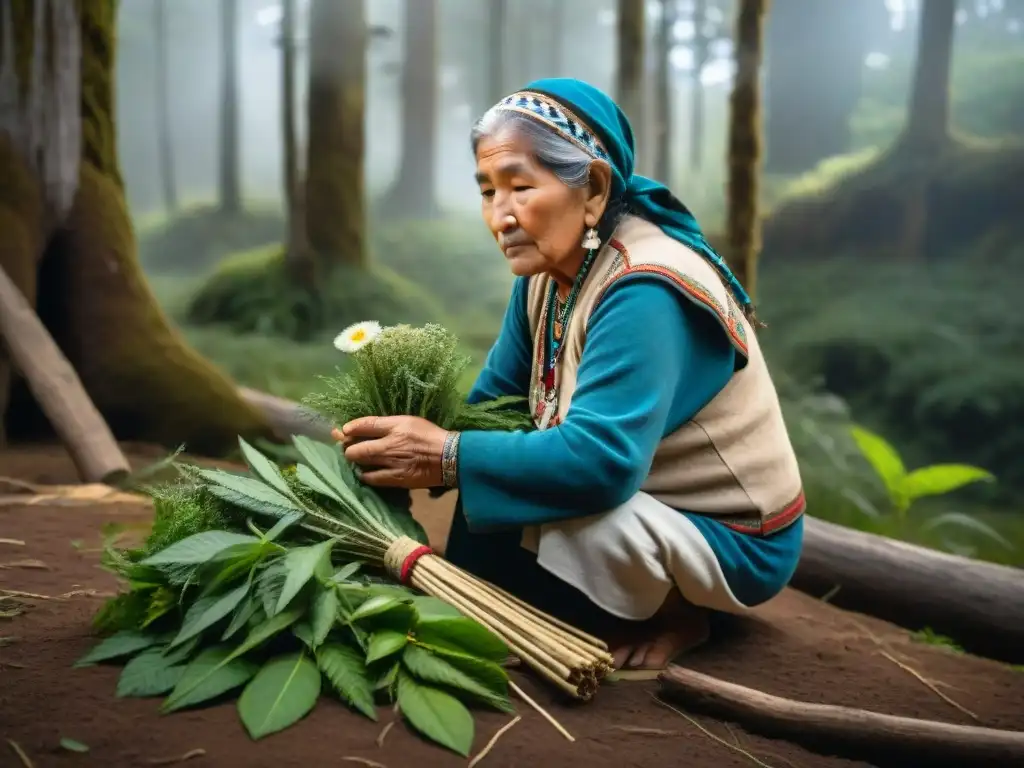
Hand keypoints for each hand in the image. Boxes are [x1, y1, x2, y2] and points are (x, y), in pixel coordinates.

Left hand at [332, 415, 448, 489]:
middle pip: (357, 447)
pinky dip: (365, 475)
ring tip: (358, 460)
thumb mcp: (410, 421)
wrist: (450, 457)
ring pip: (362, 463)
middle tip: (348, 448)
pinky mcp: (396, 479)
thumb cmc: (430, 436)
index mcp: (396, 426)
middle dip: (348, 448)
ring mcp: (392, 463)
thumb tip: (364, 427)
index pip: (366, 424)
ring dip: (355, 461)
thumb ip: (387, 424)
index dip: (351, 428)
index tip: (343, 431)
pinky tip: (366, 473)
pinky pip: (371, 478)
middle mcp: (391, 444)